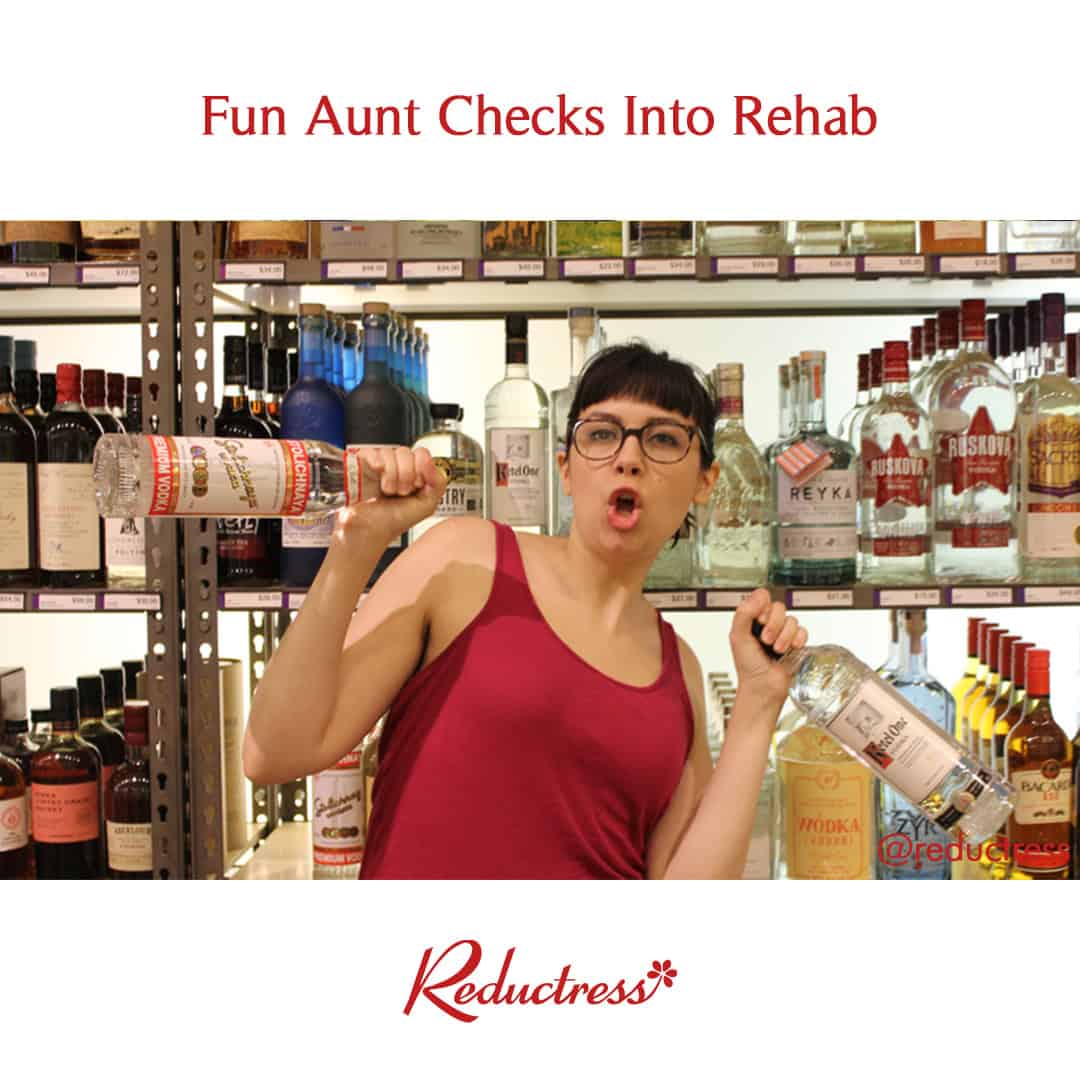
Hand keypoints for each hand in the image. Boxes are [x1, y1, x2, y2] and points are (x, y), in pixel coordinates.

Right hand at [332, 446, 446, 549]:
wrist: (372, 530)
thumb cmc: (395, 519)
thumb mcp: (427, 504)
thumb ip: (438, 482)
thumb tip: (429, 462)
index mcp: (413, 471)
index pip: (421, 453)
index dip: (420, 469)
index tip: (416, 486)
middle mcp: (396, 465)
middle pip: (405, 452)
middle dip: (406, 475)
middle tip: (401, 491)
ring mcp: (379, 464)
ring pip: (390, 452)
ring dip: (391, 476)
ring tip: (388, 491)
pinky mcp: (362, 464)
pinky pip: (371, 451)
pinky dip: (376, 462)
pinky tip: (377, 473)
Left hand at [729, 588, 807, 708]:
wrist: (763, 687)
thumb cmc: (748, 666)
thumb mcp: (738, 637)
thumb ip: (744, 613)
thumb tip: (759, 596)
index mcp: (752, 619)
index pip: (762, 598)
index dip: (763, 608)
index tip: (759, 621)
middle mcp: (768, 624)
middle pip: (779, 607)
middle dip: (773, 625)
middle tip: (765, 639)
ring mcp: (783, 633)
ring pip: (792, 620)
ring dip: (784, 636)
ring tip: (776, 649)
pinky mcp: (796, 643)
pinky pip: (803, 631)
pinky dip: (797, 640)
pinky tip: (790, 649)